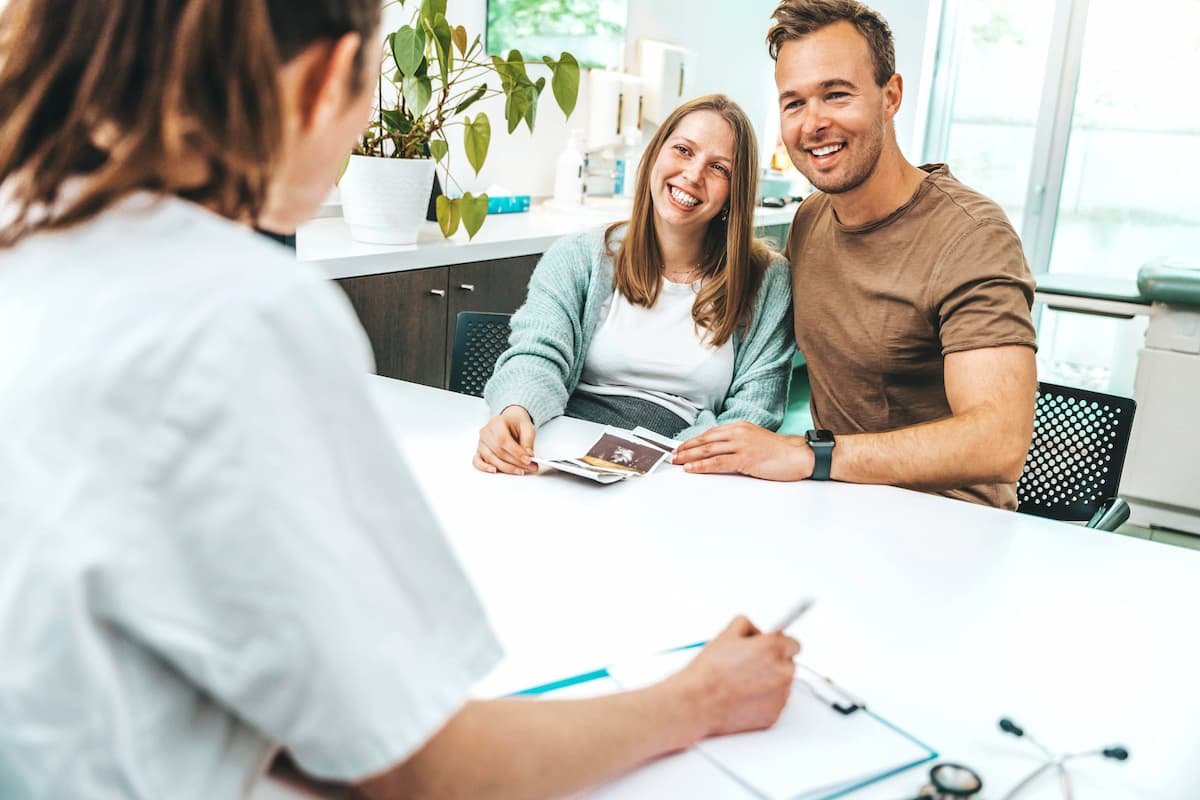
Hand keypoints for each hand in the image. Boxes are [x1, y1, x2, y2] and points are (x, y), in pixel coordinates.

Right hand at [473, 405, 535, 474]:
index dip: (516, 452)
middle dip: (515, 462)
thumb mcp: (527, 428)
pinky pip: (477, 461)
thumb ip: (528, 442)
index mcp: (496, 422)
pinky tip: (495, 470)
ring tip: (520, 471)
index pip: (503, 440)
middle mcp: (486, 432)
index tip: (528, 460)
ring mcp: (481, 442)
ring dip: (506, 467)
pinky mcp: (479, 451)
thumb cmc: (517, 424)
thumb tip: (528, 456)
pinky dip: (485, 467)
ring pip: (490, 458)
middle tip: (530, 467)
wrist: (510, 421)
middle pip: (498, 451)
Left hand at [673, 421, 812, 480]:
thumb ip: (737, 442)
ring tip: (677, 462)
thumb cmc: (779, 451)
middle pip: (705, 440)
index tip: (681, 447)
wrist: (798, 455)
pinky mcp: (745, 458)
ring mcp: (741, 445)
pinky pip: (718, 462)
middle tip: (673, 455)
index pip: (710, 433)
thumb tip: (719, 451)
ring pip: (708, 450)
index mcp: (739, 426)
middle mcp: (738, 432)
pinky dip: (702, 466)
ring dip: (689, 457)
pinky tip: (691, 469)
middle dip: (686, 448)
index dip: (693, 441)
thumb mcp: (754, 440)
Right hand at [674, 616, 799, 737]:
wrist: (699, 701)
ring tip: (743, 682)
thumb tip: (756, 632)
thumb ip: (749, 627)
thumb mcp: (726, 634)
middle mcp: (782, 672)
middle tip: (751, 666)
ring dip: (770, 682)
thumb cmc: (710, 672)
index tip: (771, 648)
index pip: (793, 643)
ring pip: (783, 685)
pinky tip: (744, 696)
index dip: (779, 645)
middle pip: (789, 664)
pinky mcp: (774, 715)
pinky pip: (775, 703)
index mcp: (773, 648)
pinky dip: (764, 700)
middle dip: (774, 663)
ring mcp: (780, 696)